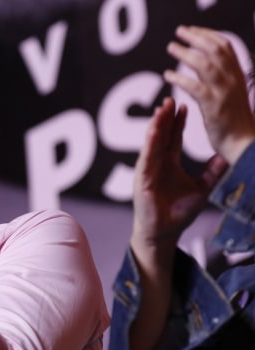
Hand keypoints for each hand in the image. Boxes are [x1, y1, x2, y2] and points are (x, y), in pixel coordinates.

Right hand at [131, 98, 227, 254]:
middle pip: (161, 135)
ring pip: (152, 142)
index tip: (183, 105)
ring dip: (156, 125)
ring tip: (161, 108)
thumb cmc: (179, 213)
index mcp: (169, 164)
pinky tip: (154, 130)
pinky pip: (146, 156)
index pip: (173, 138)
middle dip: (165, 117)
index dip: (178, 122)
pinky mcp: (142, 178)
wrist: (165, 232)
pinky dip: (150, 142)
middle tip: (170, 98)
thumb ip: (213, 172)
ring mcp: (148, 170)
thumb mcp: (203, 188)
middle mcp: (156, 164)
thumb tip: (227, 156)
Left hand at [165, 25, 254, 164]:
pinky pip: (194, 87)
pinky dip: (180, 78)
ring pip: (205, 64)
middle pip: (215, 49)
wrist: (244, 144)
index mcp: (238, 75)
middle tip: (179, 31)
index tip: (192, 30)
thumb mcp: (232, 95)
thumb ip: (223, 80)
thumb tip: (209, 68)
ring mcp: (224, 92)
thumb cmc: (235, 123)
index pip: (225, 47)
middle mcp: (233, 80)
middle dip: (197, 37)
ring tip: (171, 47)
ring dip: (186, 53)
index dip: (208, 35)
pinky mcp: (213, 106)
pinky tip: (168, 75)